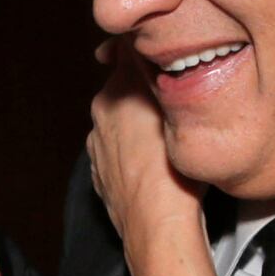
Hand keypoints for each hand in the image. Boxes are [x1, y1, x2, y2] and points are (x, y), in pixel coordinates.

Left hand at [83, 44, 207, 269]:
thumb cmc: (173, 170)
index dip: (147, 50)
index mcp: (113, 94)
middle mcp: (99, 117)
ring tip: (170, 137)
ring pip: (122, 123)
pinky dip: (134, 153)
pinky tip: (157, 164)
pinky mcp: (100, 176)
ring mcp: (96, 149)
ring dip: (140, 124)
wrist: (157, 227)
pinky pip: (119, 153)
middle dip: (146, 91)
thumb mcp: (176, 106)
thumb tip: (149, 47)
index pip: (124, 52)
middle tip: (178, 100)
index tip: (165, 52)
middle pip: (124, 89)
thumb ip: (159, 70)